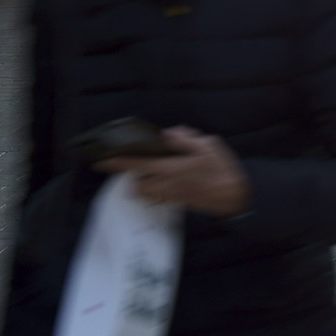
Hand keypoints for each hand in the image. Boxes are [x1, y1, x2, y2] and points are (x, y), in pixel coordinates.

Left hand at [98, 126, 249, 216]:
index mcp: (171, 168)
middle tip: (133, 166)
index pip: (137, 166)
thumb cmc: (221, 169)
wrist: (233, 196)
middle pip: (136, 185)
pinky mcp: (178, 201)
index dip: (118, 164)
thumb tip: (167, 133)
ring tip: (148, 174)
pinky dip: (154, 190)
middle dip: (130, 177)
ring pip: (145, 194)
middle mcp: (167, 184)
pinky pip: (157, 198)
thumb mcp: (208, 145)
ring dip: (141, 185)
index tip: (102, 162)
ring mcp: (171, 195)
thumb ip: (186, 139)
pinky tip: (165, 182)